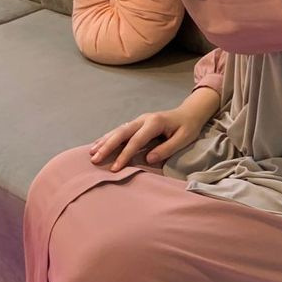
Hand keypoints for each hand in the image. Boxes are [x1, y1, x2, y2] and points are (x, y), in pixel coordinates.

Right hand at [88, 89, 220, 170]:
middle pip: (122, 132)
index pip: (136, 141)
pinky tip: (98, 144)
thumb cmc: (187, 127)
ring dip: (104, 141)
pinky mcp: (137, 123)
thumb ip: (166, 148)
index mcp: (154, 123)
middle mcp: (143, 119)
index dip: (125, 155)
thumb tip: (148, 158)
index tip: (115, 168)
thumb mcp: (183, 138)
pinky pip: (120, 130)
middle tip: (95, 159)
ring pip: (118, 130)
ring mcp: (139, 120)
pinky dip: (108, 137)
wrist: (190, 112)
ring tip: (91, 153)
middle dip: (107, 146)